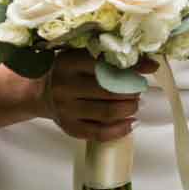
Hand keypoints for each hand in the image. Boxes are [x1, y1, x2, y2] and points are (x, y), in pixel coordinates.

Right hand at [37, 51, 156, 141]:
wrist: (36, 92)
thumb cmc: (67, 71)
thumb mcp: (81, 56)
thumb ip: (112, 58)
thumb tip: (152, 64)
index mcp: (69, 63)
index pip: (106, 66)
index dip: (132, 68)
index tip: (148, 69)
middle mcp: (65, 86)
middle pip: (109, 91)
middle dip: (132, 91)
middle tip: (138, 90)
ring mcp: (66, 109)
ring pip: (107, 112)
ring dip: (129, 109)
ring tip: (134, 104)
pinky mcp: (69, 127)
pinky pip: (99, 133)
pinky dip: (120, 129)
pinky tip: (131, 123)